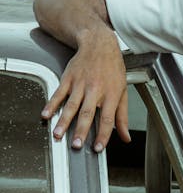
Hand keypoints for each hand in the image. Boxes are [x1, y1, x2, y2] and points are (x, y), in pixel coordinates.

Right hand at [42, 29, 129, 151]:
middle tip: (76, 145)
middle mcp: (96, 90)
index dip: (103, 135)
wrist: (99, 44)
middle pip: (87, 113)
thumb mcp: (123, 91)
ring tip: (58, 134)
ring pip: (71, 105)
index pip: (107, 119)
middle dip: (81, 130)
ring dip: (63, 121)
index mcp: (111, 94)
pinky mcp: (68, 78)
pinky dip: (51, 104)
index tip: (98, 148)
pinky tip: (46, 114)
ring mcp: (80, 83)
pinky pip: (59, 93)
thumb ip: (122, 116)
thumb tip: (125, 137)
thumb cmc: (112, 69)